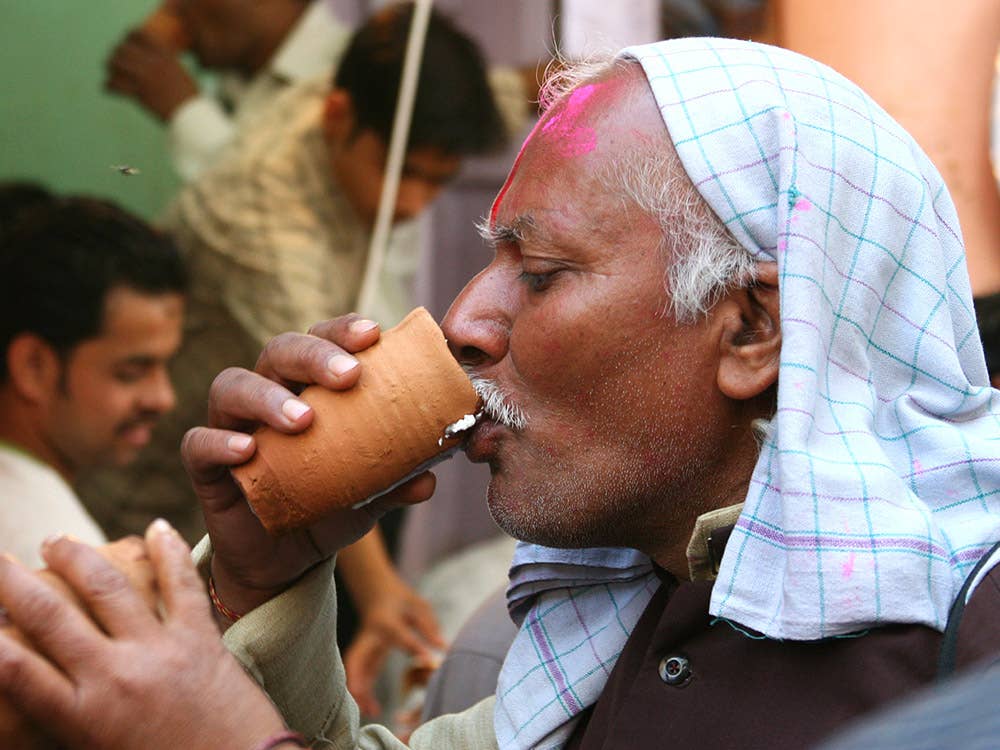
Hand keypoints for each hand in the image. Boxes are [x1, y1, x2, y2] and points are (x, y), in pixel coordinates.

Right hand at [0, 522, 288, 749]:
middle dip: (13, 583)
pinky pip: (183, 585)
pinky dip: (170, 551)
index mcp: (84, 719)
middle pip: (51, 618)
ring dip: (78, 558)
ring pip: (109, 589)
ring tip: (55, 541)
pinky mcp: (201, 638)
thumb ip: (72, 726)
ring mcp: (159, 652)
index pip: (16, 672)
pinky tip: (156, 526)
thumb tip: (49, 697)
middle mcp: (115, 678)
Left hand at [105, 29, 196, 119]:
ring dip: (110, 68)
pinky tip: (108, 89)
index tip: (125, 43)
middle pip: (123, 48)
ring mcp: (145, 77)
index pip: (138, 35)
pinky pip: (115, 84)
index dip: (128, 37)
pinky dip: (108, 86)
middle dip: (116, 54)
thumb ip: (166, 65)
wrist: (192, 116)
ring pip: (116, 64)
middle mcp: (153, 62)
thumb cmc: (189, 99)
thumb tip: (155, 65)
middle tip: (113, 62)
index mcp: (164, 55)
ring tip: (110, 74)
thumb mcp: (180, 74)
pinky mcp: (139, 93)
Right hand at [180, 314, 436, 618]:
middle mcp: (269, 393)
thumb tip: (431, 477)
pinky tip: (247, 449)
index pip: (323, 340)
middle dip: (314, 355)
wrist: (286, 559)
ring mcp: (233, 425)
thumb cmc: (330, 506)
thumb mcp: (370, 495)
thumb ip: (397, 480)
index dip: (344, 330)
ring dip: (267, 396)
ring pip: (232, 387)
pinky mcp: (206, 466)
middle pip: (279, 351)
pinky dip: (220, 442)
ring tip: (303, 418)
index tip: (374, 334)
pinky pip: (199, 444)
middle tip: (348, 375)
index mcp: (310, 386)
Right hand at [343, 576, 444, 716]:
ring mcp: (364, 645)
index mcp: (386, 620)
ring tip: (372, 712)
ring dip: (359, 692)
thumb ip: (428, 627)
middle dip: (360, 681)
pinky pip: (359, 674)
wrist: (379, 593)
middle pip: (358, 658)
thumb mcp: (418, 607)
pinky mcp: (365, 654)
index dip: (413, 647)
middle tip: (370, 703)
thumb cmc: (401, 601)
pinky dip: (362, 692)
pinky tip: (372, 709)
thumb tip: (443, 647)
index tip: (430, 662)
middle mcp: (370, 635)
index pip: (400, 635)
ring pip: (354, 671)